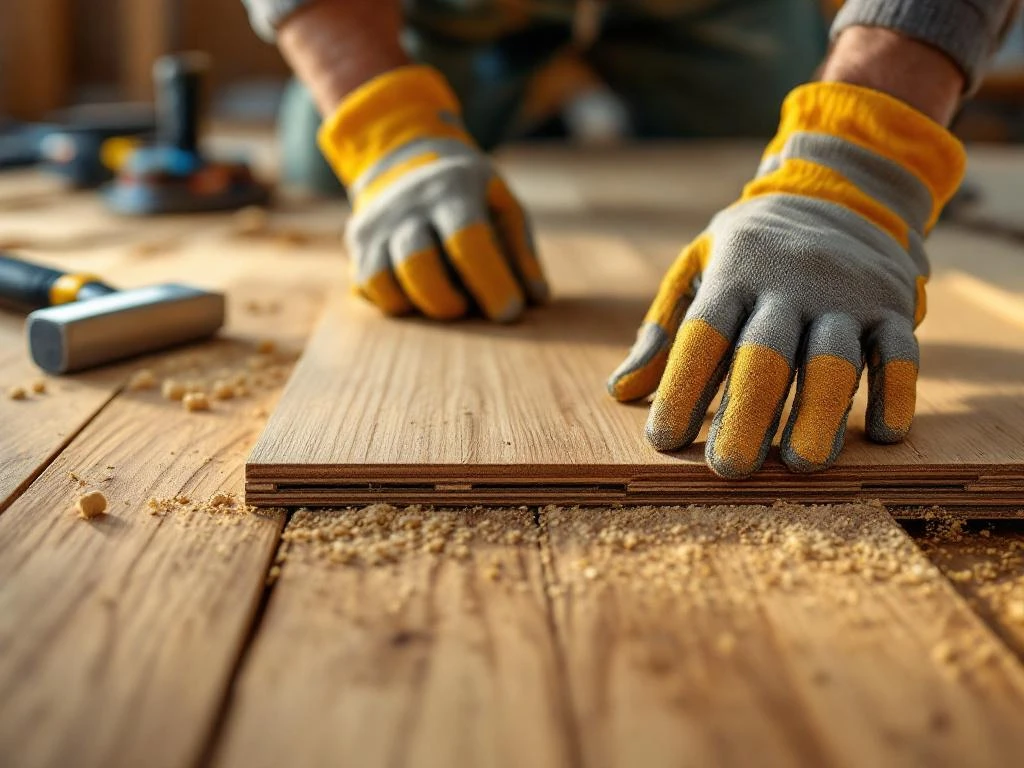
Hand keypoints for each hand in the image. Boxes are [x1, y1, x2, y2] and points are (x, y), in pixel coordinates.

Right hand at [318, 65, 547, 320]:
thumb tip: (536, 298)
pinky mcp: (357, 242)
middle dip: (446, 301)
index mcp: (453, 188)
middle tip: (466, 307)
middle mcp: (408, 202)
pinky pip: (367, 287)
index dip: (490, 283)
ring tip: (444, 301)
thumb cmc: (471, 195)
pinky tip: (417, 295)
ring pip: (382, 279)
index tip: (509, 313)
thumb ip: (521, 252)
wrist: (408, 159)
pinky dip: (394, 302)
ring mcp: (377, 222)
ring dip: (417, 306)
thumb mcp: (503, 206)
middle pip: (417, 261)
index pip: (468, 240)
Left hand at [608, 82, 965, 477]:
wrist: (840, 193)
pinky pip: (902, 353)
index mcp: (733, 275)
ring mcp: (846, 294)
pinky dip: (897, 394)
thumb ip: (662, 333)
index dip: (681, 390)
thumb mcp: (697, 271)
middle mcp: (789, 283)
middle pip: (765, 355)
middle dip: (746, 415)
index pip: (701, 336)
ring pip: (834, 359)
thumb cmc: (749, 253)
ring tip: (799, 465)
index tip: (664, 441)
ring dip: (818, 415)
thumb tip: (619, 391)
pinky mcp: (894, 305)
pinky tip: (881, 436)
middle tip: (729, 469)